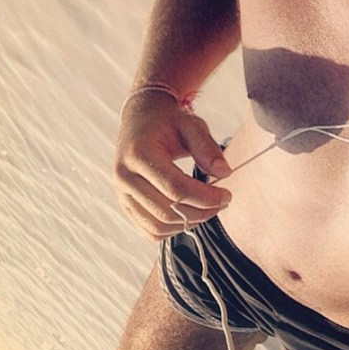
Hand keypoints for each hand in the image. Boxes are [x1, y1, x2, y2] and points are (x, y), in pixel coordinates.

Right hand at [113, 91, 231, 240]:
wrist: (141, 119)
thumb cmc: (167, 122)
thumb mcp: (191, 125)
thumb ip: (207, 147)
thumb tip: (225, 173)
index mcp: (139, 154)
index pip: (176, 189)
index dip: (205, 198)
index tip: (226, 196)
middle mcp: (125, 177)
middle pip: (167, 211)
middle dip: (201, 212)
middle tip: (222, 202)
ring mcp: (121, 193)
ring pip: (157, 226)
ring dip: (188, 223)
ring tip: (208, 208)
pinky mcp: (125, 204)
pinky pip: (149, 230)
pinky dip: (173, 230)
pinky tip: (190, 215)